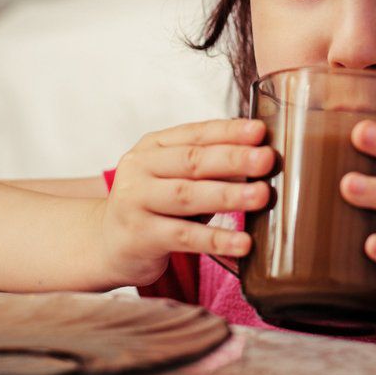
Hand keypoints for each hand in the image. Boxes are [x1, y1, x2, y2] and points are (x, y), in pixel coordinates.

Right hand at [97, 119, 273, 286]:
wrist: (108, 244)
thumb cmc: (155, 207)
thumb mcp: (176, 179)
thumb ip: (210, 168)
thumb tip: (260, 159)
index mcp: (153, 147)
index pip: (195, 134)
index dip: (228, 131)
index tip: (260, 130)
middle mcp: (140, 169)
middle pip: (191, 160)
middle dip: (233, 159)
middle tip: (267, 159)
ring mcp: (136, 202)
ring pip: (187, 195)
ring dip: (227, 195)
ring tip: (261, 196)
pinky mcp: (140, 236)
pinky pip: (184, 237)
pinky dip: (216, 239)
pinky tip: (243, 243)